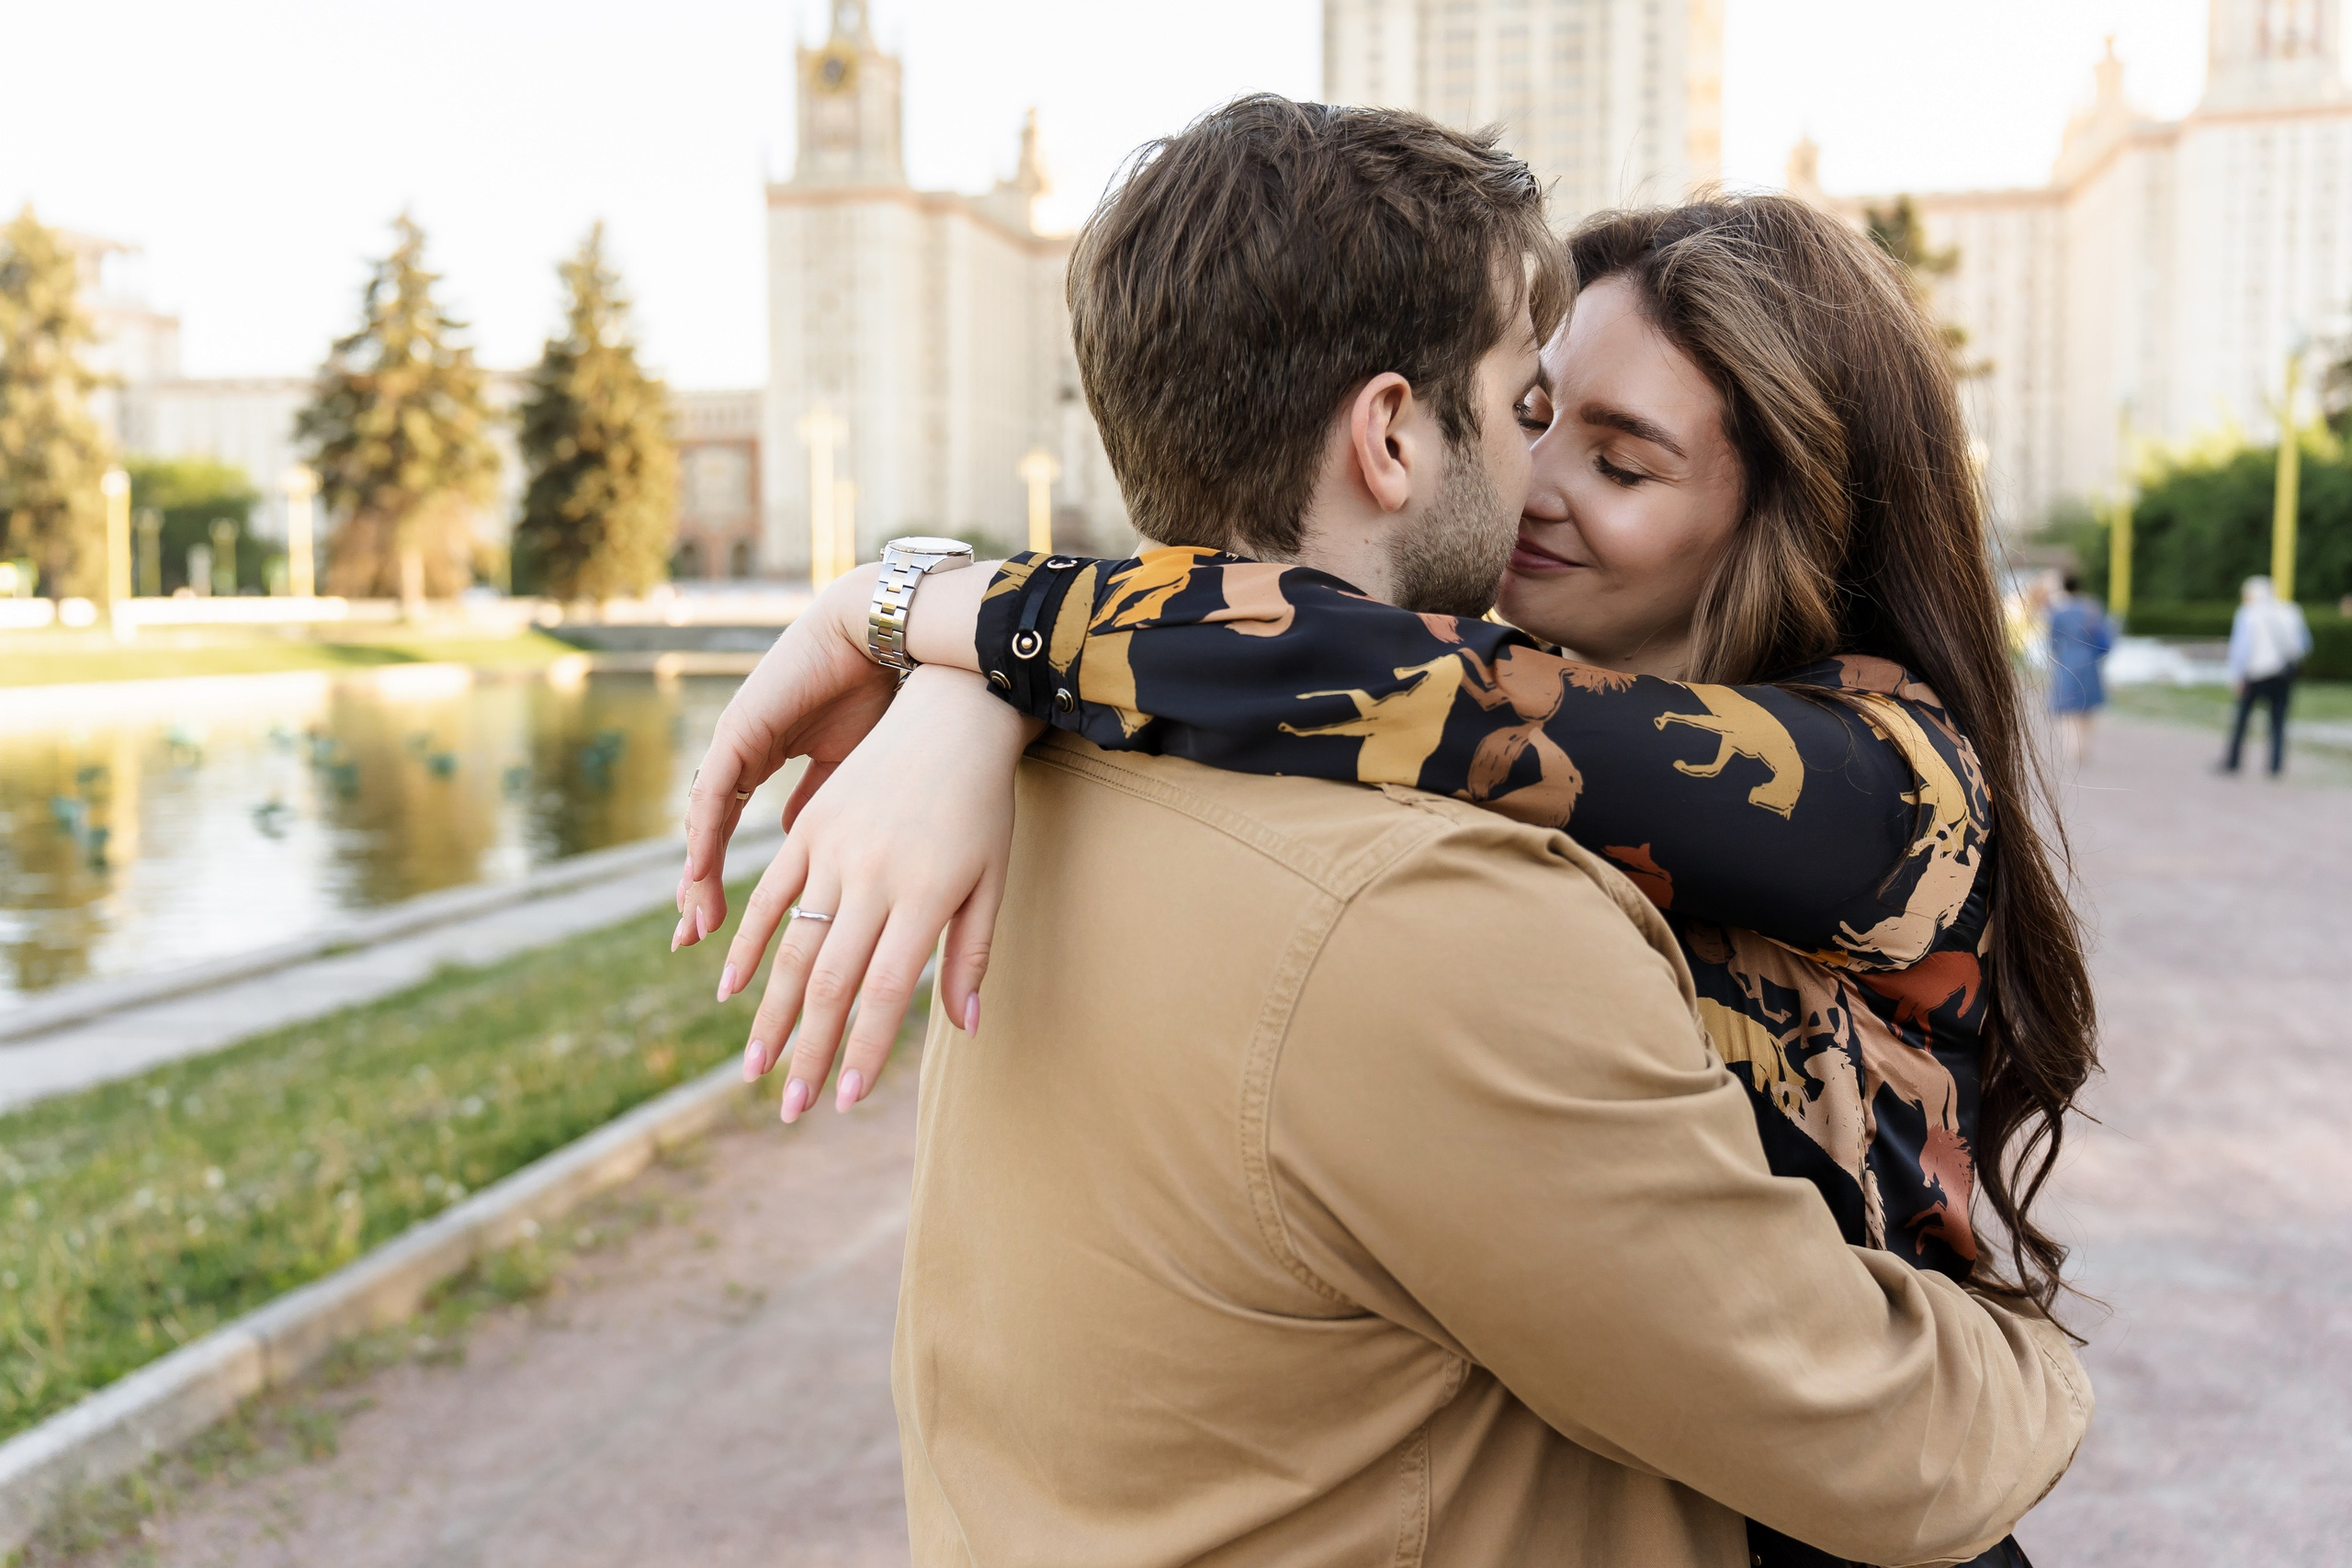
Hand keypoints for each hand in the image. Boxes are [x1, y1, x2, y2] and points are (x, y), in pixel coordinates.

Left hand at [671, 564, 889, 950]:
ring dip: (697, 872)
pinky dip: (705, 834)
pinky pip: (715, 791)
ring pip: (703, 820)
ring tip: (696, 921)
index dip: (725, 880)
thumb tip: (795, 842)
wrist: (887, 638)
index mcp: (765, 763)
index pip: (733, 834)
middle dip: (699, 889)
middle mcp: (741, 755)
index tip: (721, 931)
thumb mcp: (851, 771)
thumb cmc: (879, 696)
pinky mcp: (740, 728)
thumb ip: (819, 807)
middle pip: (707, 835)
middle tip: (692, 940)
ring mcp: (735, 742)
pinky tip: (699, 871)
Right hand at [723, 665, 1041, 1120]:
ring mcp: (834, 851)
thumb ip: (972, 953)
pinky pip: (771, 895)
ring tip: (754, 1069)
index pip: (886, 992)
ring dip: (770, 1015)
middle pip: (832, 982)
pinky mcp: (809, 830)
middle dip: (808, 1052)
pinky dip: (747, 945)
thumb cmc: (985, 806)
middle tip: (788, 1109)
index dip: (863, 1051)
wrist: (953, 717)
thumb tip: (967, 1028)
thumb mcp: (992, 879)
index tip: (846, 1101)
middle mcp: (873, 877)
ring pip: (794, 948)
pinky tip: (728, 990)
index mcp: (924, 895)